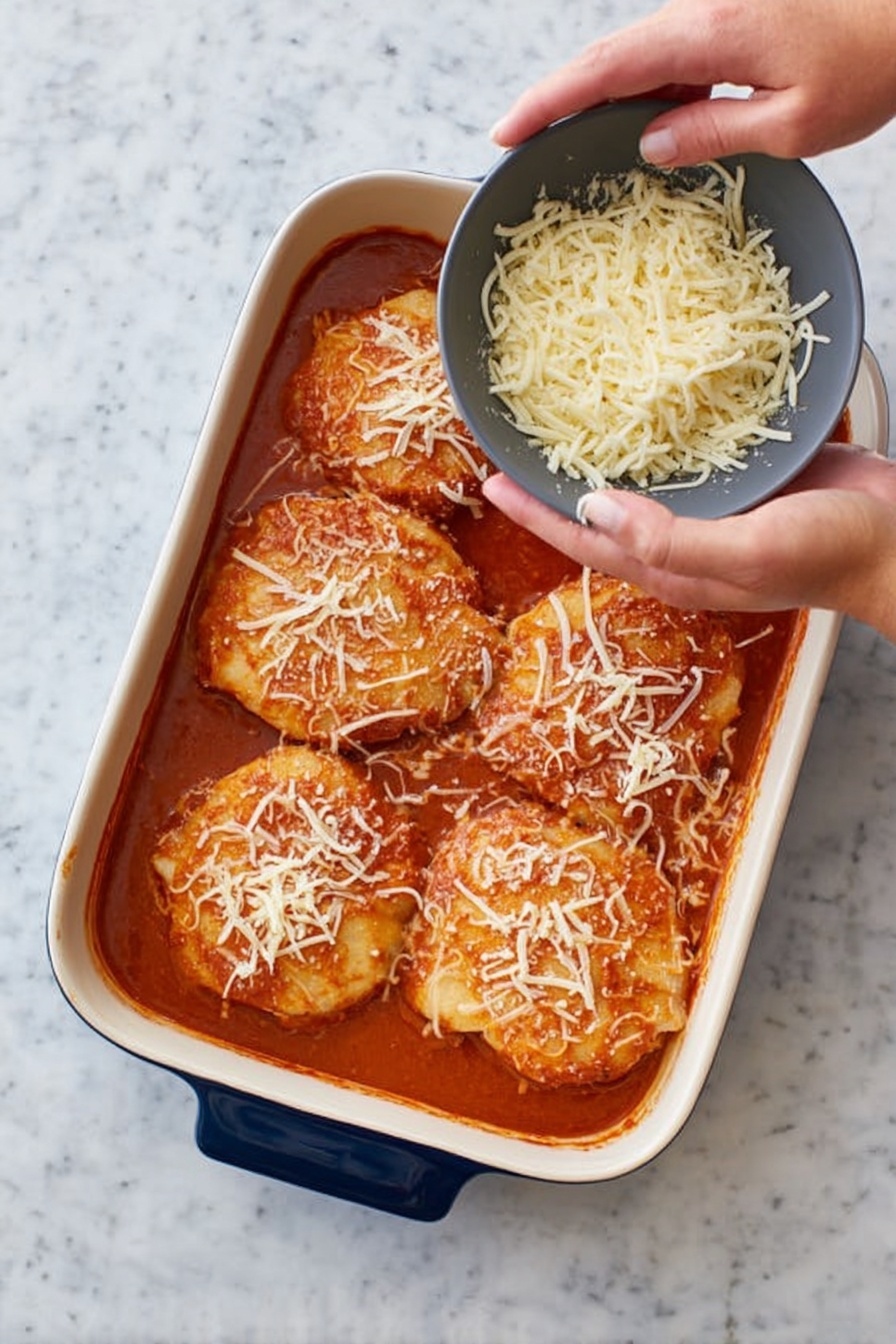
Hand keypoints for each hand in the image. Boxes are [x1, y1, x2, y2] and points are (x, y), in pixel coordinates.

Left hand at [482, 445, 895, 639]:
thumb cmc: (832, 553)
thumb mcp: (747, 552)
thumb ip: (670, 538)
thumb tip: (592, 509)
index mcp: (672, 565)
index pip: (583, 541)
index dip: (535, 513)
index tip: (490, 481)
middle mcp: (682, 538)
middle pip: (600, 511)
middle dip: (554, 482)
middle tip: (512, 441)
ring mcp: (711, 509)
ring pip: (638, 479)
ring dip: (598, 452)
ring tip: (560, 413)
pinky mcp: (742, 478)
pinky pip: (684, 455)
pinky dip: (655, 429)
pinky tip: (642, 399)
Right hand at [491, 0, 895, 164]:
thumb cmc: (870, 65)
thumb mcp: (793, 124)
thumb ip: (714, 134)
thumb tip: (649, 144)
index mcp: (708, 34)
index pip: (603, 70)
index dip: (547, 101)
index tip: (504, 132)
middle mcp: (701, 13)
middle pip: (607, 56)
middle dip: (557, 98)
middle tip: (516, 140)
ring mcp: (714, 14)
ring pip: (637, 56)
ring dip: (601, 97)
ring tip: (568, 142)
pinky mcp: (731, 22)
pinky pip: (670, 57)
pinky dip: (645, 92)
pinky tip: (644, 126)